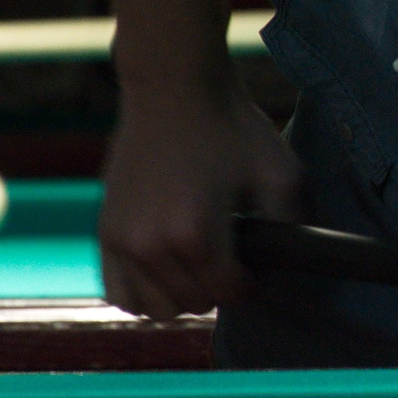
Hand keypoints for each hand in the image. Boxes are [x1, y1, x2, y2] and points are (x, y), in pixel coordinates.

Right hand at [99, 77, 301, 318]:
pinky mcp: (104, 231)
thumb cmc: (230, 126)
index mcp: (195, 235)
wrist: (173, 87)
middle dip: (221, 288)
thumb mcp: (281, 171)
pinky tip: (166, 270)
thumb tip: (289, 263)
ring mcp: (121, 241)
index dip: (254, 284)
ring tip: (200, 265)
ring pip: (156, 309)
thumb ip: (293, 224)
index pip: (231, 294)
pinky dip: (144, 293)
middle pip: (195, 304)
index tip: (259, 263)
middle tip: (233, 257)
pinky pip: (119, 295)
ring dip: (184, 296)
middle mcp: (151, 245)